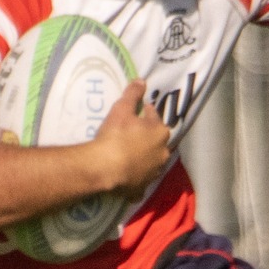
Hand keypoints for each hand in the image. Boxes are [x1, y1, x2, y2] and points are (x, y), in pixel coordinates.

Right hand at [90, 82, 171, 200]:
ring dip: (144, 158)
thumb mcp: (122, 109)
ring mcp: (154, 172)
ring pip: (151, 162)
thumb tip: (142, 80)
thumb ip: (133, 94)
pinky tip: (128, 178)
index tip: (137, 113)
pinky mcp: (142, 188)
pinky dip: (136, 180)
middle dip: (148, 137)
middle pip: (156, 141)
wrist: (105, 167)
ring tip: (130, 154)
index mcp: (160, 132)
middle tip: (133, 134)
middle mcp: (163, 153)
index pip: (154, 118)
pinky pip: (140, 182)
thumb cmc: (116, 135)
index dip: (145, 114)